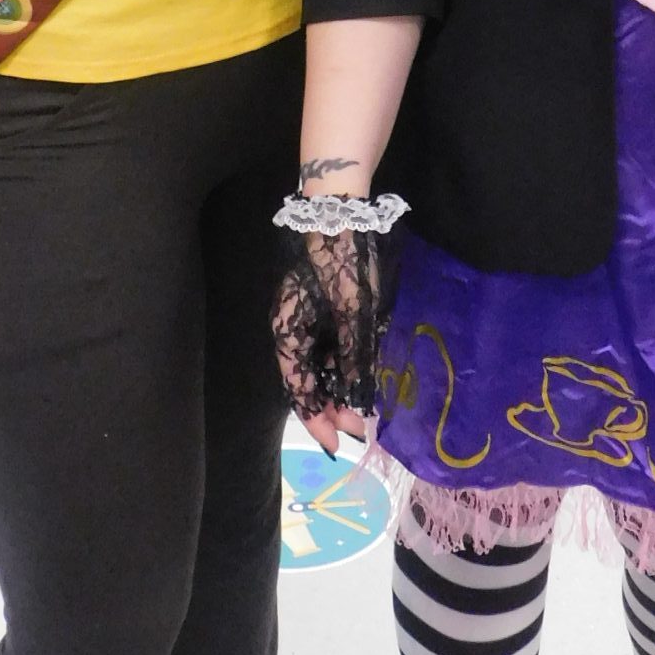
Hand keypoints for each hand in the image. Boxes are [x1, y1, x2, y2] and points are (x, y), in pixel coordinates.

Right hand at [272, 226, 381, 453]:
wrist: (342, 209)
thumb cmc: (344, 261)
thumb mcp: (353, 312)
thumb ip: (354, 354)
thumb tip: (358, 395)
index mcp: (289, 330)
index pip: (299, 388)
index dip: (317, 419)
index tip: (337, 444)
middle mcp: (293, 327)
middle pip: (308, 378)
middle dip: (332, 406)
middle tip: (361, 429)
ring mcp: (307, 315)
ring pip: (321, 363)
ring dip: (340, 386)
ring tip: (365, 407)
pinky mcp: (323, 304)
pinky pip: (331, 344)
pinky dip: (345, 363)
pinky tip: (364, 374)